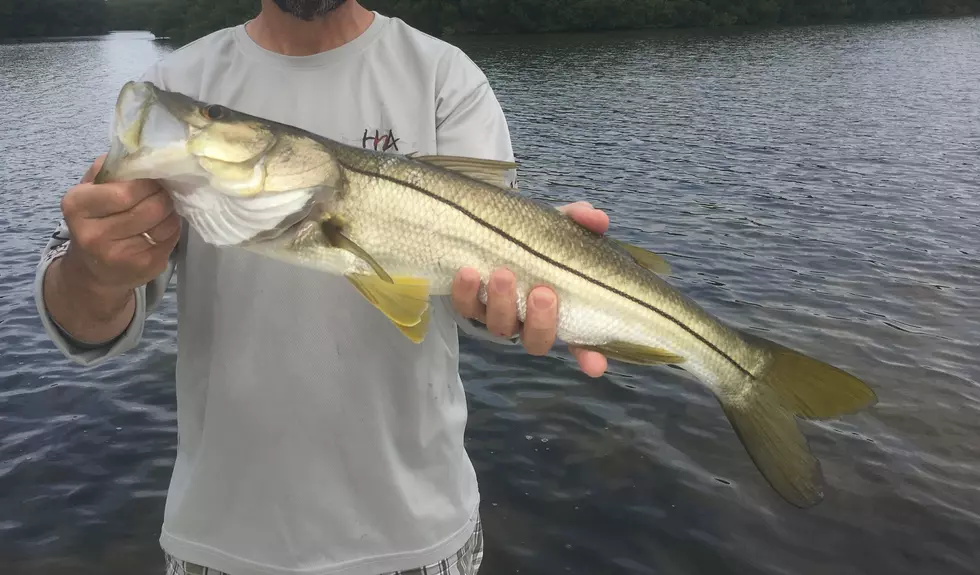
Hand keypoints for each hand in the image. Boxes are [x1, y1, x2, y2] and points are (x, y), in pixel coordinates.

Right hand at [59, 154, 180, 294]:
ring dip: (170, 212)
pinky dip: (172, 228)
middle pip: (151, 208)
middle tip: (162, 192)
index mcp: (77, 206)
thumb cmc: (94, 219)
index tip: (151, 178)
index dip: (147, 182)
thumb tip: (145, 153)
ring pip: (166, 223)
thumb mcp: (90, 189)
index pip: (126, 191)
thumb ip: (112, 169)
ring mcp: (120, 255)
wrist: (92, 270)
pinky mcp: (144, 268)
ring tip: (162, 209)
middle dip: (163, 196)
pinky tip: (161, 227)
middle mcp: (94, 234)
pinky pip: (171, 239)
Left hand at [452, 201, 608, 377]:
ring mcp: (498, 316)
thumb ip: (580, 222)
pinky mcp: (468, 305)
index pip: (581, 344)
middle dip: (540, 321)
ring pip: (500, 326)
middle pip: (536, 341)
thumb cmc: (533, 237)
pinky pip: (465, 307)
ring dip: (502, 303)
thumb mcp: (559, 227)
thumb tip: (595, 218)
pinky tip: (468, 272)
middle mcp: (528, 322)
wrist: (488, 228)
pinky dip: (466, 292)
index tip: (596, 364)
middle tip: (542, 292)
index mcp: (558, 312)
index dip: (589, 357)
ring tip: (502, 275)